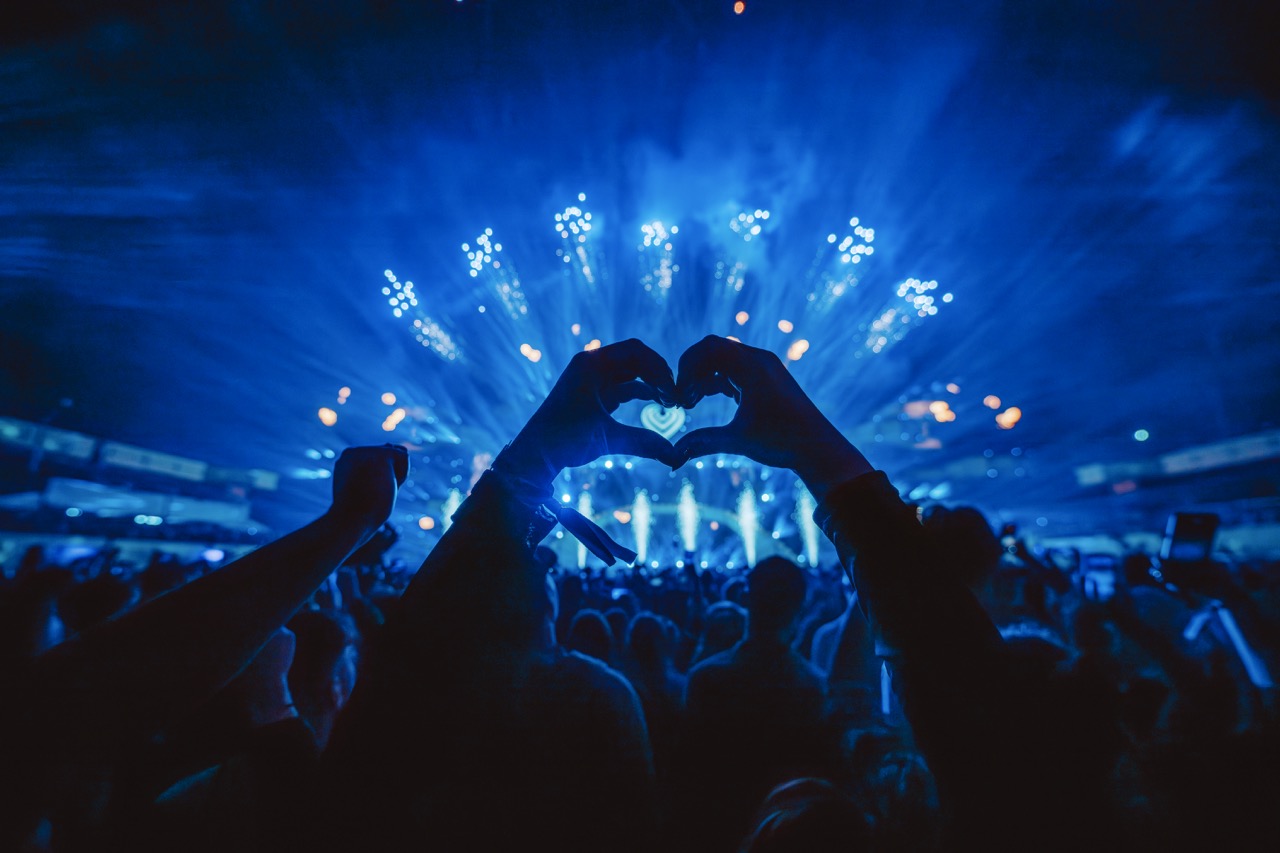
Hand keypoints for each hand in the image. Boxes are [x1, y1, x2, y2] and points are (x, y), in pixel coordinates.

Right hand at [329, 444, 408, 530]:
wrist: (350, 520)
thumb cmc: (360, 512)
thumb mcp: (366, 489)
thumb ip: (377, 468)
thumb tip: (392, 446)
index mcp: (347, 460)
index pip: (377, 464)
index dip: (379, 482)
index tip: (364, 495)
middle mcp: (354, 452)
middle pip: (389, 460)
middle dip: (387, 478)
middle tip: (370, 494)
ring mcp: (365, 451)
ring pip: (397, 456)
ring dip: (394, 477)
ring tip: (376, 490)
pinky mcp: (380, 453)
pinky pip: (404, 457)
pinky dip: (401, 475)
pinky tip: (384, 484)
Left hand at [498, 339, 682, 486]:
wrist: (534, 454)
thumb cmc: (563, 439)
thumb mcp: (605, 438)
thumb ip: (642, 442)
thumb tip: (675, 455)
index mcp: (591, 363)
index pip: (635, 351)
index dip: (659, 367)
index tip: (674, 389)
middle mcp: (592, 366)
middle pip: (636, 359)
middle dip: (658, 375)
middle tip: (677, 397)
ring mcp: (593, 380)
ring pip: (631, 374)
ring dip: (652, 385)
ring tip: (671, 403)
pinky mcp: (594, 395)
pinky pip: (624, 387)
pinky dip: (642, 393)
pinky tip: (659, 405)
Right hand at [673, 335, 870, 499]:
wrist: (817, 447)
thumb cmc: (782, 442)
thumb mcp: (738, 441)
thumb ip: (703, 442)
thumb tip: (673, 456)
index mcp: (753, 368)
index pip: (710, 348)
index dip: (687, 368)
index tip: (679, 396)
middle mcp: (759, 360)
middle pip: (713, 349)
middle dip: (692, 370)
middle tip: (680, 399)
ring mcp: (764, 367)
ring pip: (722, 359)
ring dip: (703, 377)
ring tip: (690, 404)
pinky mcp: (765, 377)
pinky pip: (733, 369)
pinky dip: (716, 381)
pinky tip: (704, 400)